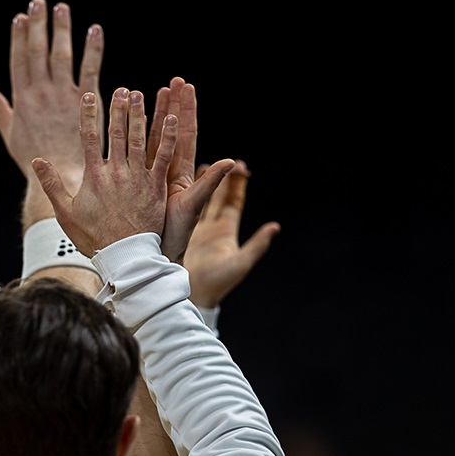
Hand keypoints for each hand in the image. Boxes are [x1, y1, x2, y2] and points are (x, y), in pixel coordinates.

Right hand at [0, 0, 103, 227]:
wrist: (66, 181)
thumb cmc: (37, 163)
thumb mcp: (12, 138)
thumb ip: (1, 112)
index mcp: (23, 103)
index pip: (19, 63)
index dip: (19, 39)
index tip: (20, 17)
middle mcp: (42, 97)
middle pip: (37, 54)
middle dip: (37, 27)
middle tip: (39, 2)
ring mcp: (65, 98)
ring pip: (62, 57)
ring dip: (62, 31)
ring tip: (62, 8)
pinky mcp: (88, 103)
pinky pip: (91, 71)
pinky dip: (93, 50)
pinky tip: (95, 31)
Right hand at [35, 88, 173, 253]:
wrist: (123, 256)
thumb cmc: (94, 237)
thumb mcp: (65, 213)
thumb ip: (51, 185)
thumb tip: (36, 161)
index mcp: (93, 176)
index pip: (90, 138)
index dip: (89, 115)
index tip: (88, 96)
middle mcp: (116, 172)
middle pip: (117, 133)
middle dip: (119, 108)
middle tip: (121, 89)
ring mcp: (138, 178)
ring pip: (140, 139)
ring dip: (141, 115)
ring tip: (141, 94)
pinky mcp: (156, 187)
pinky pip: (164, 157)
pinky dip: (168, 137)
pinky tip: (171, 118)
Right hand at [147, 77, 232, 264]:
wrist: (150, 257)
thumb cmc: (173, 238)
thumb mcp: (194, 209)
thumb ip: (211, 186)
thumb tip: (231, 162)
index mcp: (183, 175)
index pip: (186, 134)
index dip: (185, 110)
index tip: (185, 87)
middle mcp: (169, 174)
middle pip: (171, 133)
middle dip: (171, 106)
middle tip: (170, 82)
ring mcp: (151, 179)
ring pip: (150, 142)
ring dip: (149, 118)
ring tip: (143, 92)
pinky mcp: (136, 187)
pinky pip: (133, 160)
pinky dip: (130, 141)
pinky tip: (124, 123)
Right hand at [185, 160, 280, 307]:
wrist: (193, 295)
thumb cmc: (218, 283)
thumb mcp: (240, 263)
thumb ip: (257, 245)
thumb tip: (275, 227)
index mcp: (227, 231)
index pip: (234, 202)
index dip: (237, 184)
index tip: (240, 165)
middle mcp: (213, 228)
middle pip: (219, 197)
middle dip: (222, 178)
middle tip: (223, 160)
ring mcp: (197, 230)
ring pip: (201, 202)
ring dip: (202, 185)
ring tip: (201, 165)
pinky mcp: (183, 235)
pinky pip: (184, 211)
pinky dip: (185, 198)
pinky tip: (179, 186)